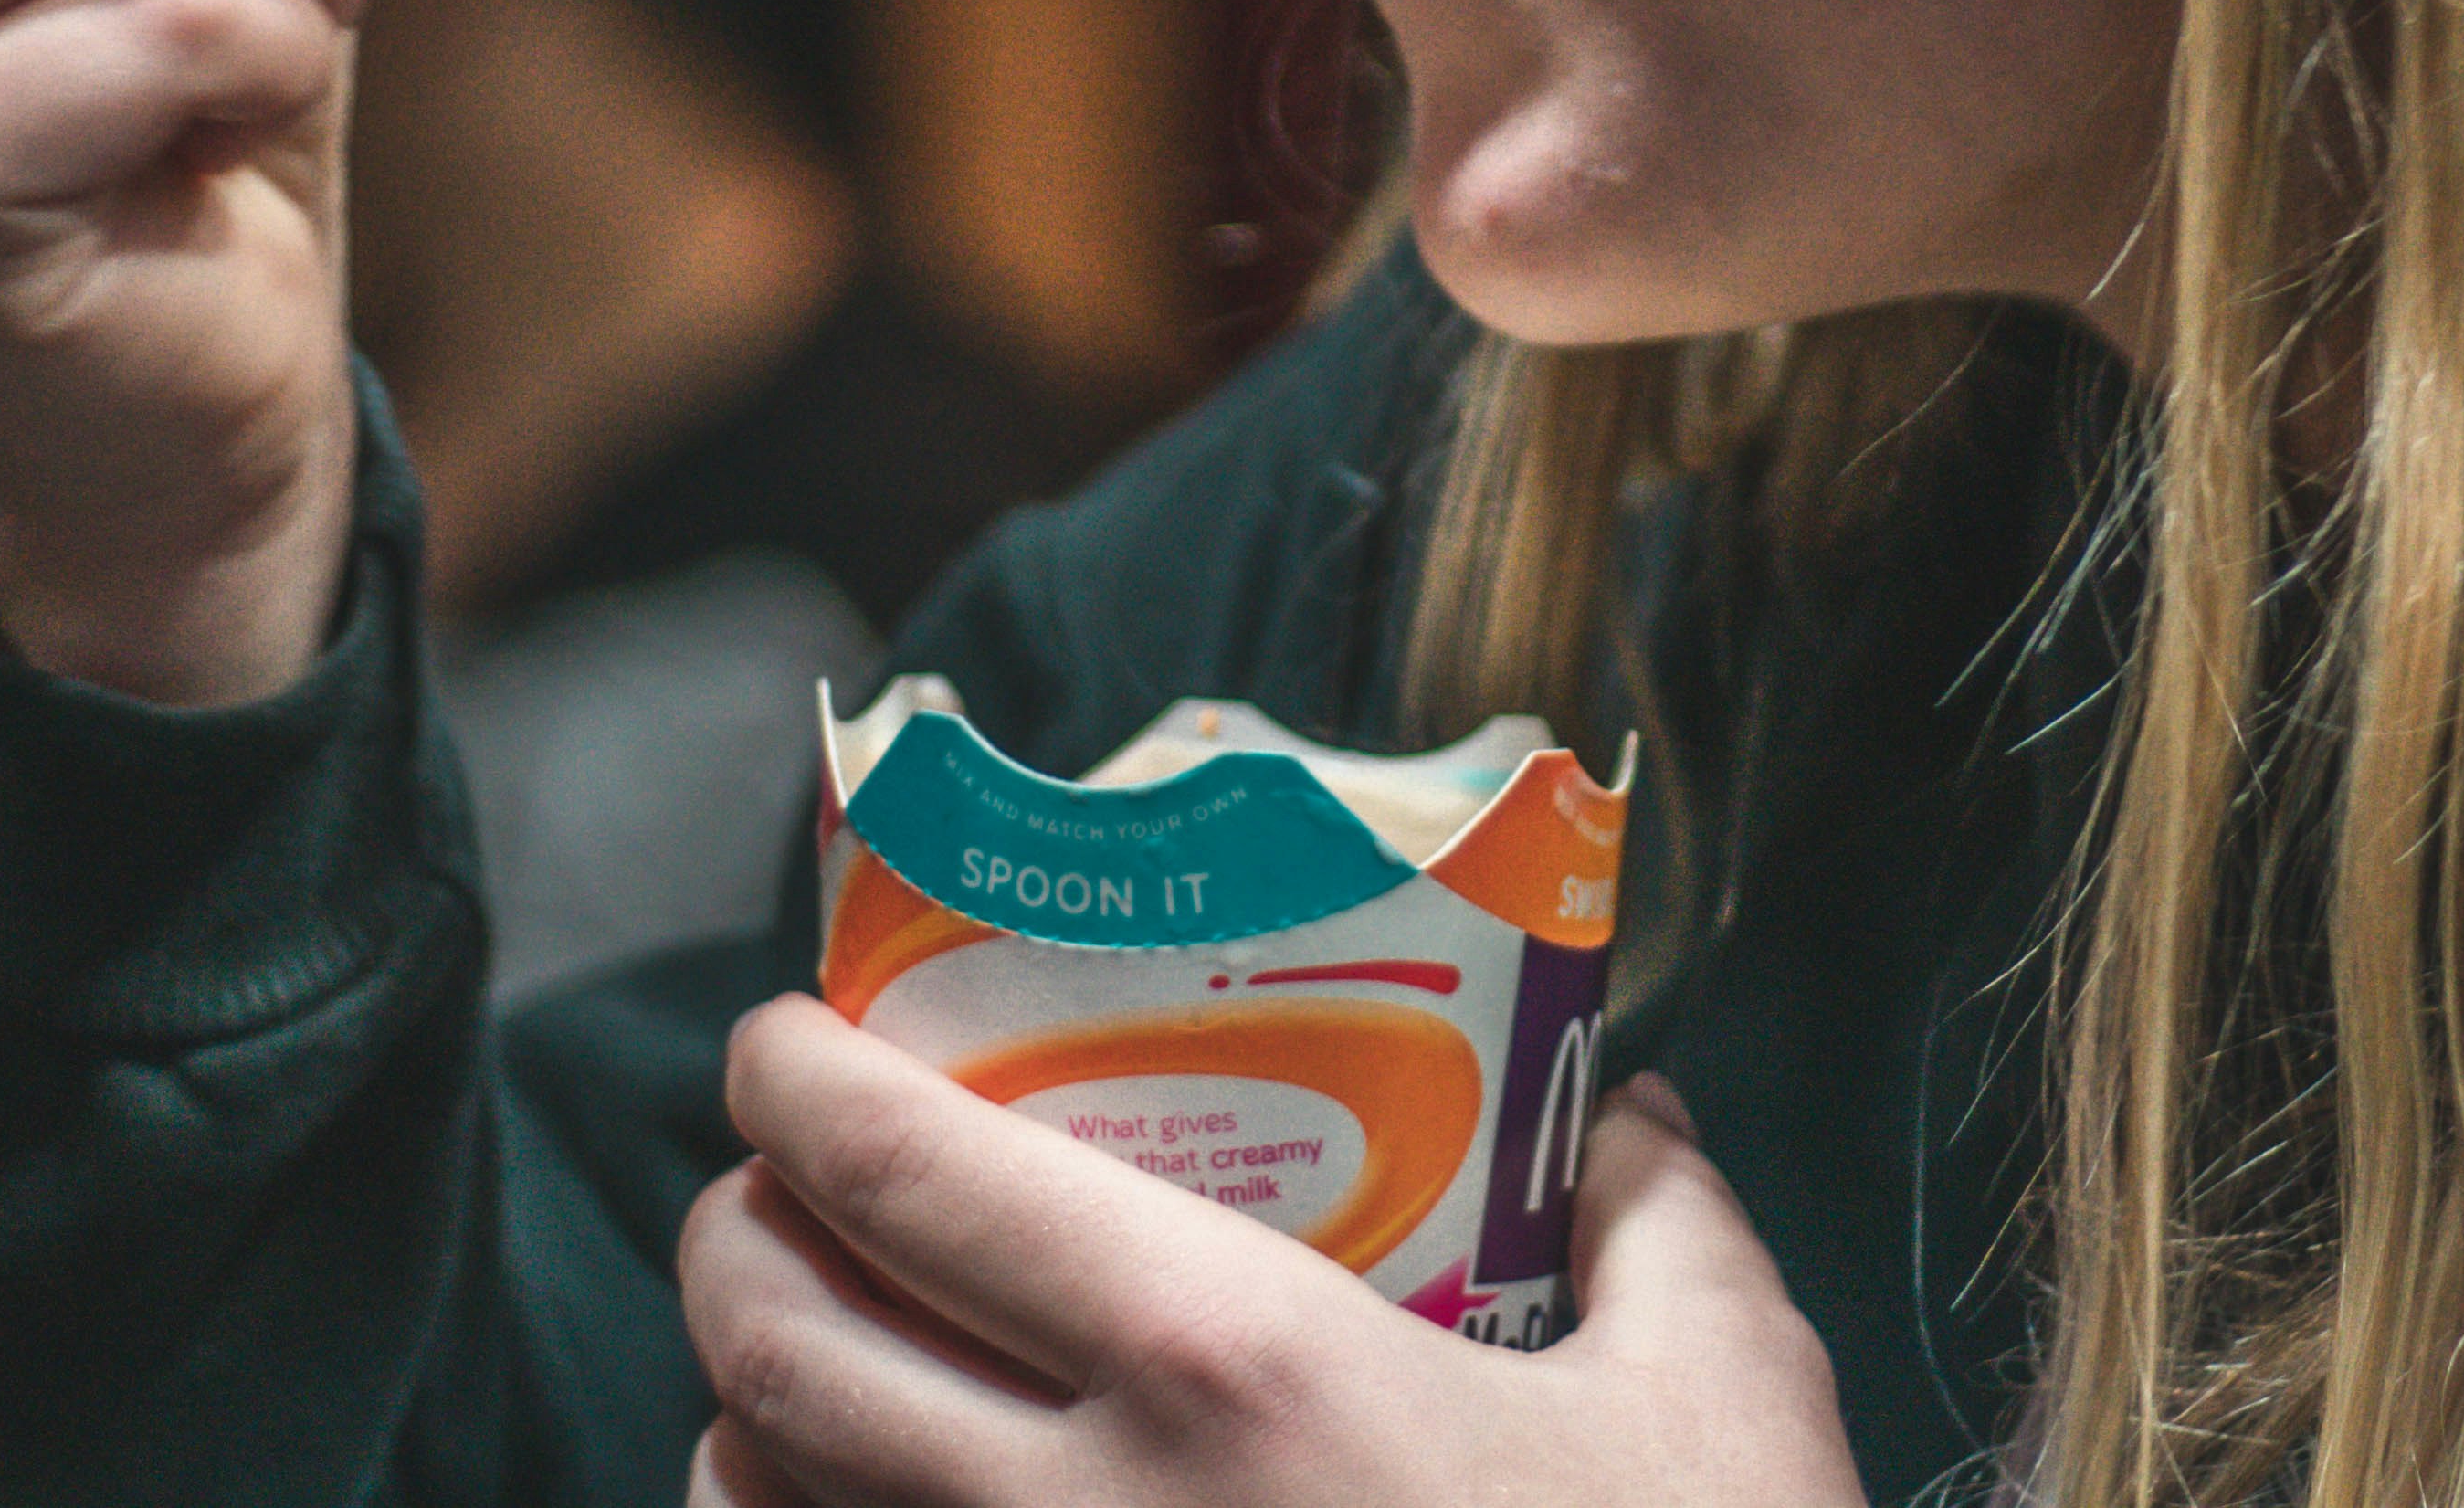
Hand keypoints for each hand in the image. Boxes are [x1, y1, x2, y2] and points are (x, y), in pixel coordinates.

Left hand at [678, 998, 1864, 1507]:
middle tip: (779, 1188)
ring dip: (742, 1416)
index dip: (798, 1085)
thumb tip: (1624, 1118)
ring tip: (791, 1366)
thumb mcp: (1729, 1411)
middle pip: (779, 1340)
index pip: (911, 1176)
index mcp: (1228, 1370)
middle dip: (734, 1234)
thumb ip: (1666, 1229)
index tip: (782, 1046)